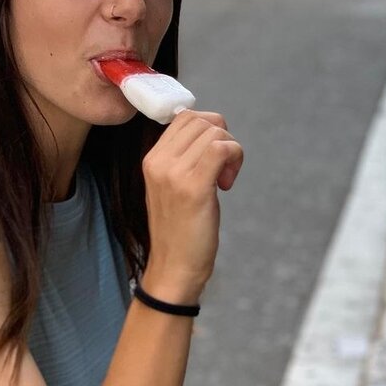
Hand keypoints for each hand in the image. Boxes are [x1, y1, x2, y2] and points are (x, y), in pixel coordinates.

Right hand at [141, 110, 242, 302]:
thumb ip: (183, 158)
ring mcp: (174, 173)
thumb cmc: (180, 230)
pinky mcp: (194, 187)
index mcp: (151, 159)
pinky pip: (221, 149)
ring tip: (226, 180)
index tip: (214, 158)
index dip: (209, 129)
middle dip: (223, 137)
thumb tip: (212, 131)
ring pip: (214, 133)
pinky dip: (234, 159)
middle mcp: (158, 162)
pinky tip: (228, 184)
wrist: (174, 268)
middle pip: (201, 120)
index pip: (184, 117)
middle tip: (225, 169)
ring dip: (231, 151)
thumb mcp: (172, 187)